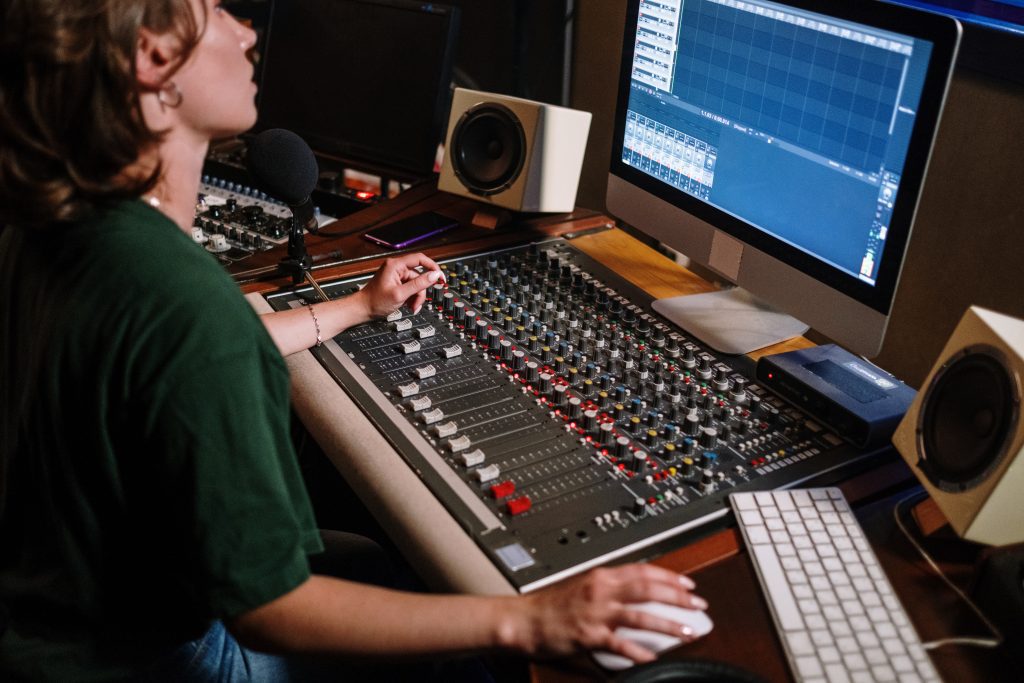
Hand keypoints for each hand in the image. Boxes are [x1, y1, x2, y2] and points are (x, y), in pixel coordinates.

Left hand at [351, 253, 443, 320]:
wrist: (362, 310)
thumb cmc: (374, 301)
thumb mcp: (400, 294)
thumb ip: (419, 284)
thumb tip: (434, 275)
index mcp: (396, 265)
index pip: (420, 259)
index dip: (432, 267)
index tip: (440, 277)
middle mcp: (397, 268)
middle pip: (419, 276)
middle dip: (420, 292)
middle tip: (417, 303)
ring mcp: (397, 276)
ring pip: (416, 285)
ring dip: (416, 297)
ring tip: (411, 307)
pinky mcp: (397, 284)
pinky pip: (411, 289)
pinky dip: (412, 298)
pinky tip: (408, 305)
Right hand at [505, 564, 706, 662]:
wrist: (523, 620)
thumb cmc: (549, 605)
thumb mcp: (582, 585)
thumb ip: (608, 586)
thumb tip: (635, 591)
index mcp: (601, 575)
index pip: (643, 570)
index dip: (669, 576)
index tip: (688, 584)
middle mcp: (601, 590)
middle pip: (648, 589)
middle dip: (677, 597)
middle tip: (698, 605)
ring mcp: (596, 613)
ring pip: (640, 615)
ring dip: (667, 624)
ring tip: (687, 632)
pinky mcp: (589, 635)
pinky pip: (619, 644)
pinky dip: (638, 651)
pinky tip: (652, 657)